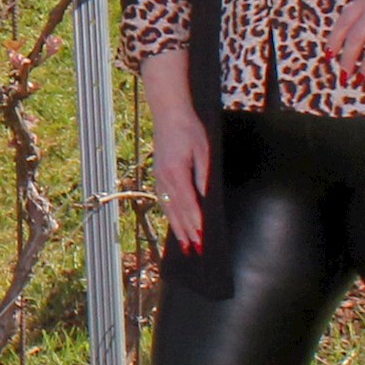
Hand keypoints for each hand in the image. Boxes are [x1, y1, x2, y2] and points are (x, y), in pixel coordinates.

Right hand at [150, 104, 211, 251]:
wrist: (168, 114)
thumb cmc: (189, 130)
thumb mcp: (203, 151)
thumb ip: (203, 176)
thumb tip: (206, 199)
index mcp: (176, 172)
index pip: (188, 204)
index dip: (196, 222)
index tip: (202, 237)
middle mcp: (165, 178)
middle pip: (177, 211)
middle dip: (187, 232)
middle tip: (195, 250)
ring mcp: (159, 178)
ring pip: (168, 208)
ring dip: (177, 228)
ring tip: (185, 244)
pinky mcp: (159, 175)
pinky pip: (164, 201)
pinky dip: (170, 215)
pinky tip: (175, 223)